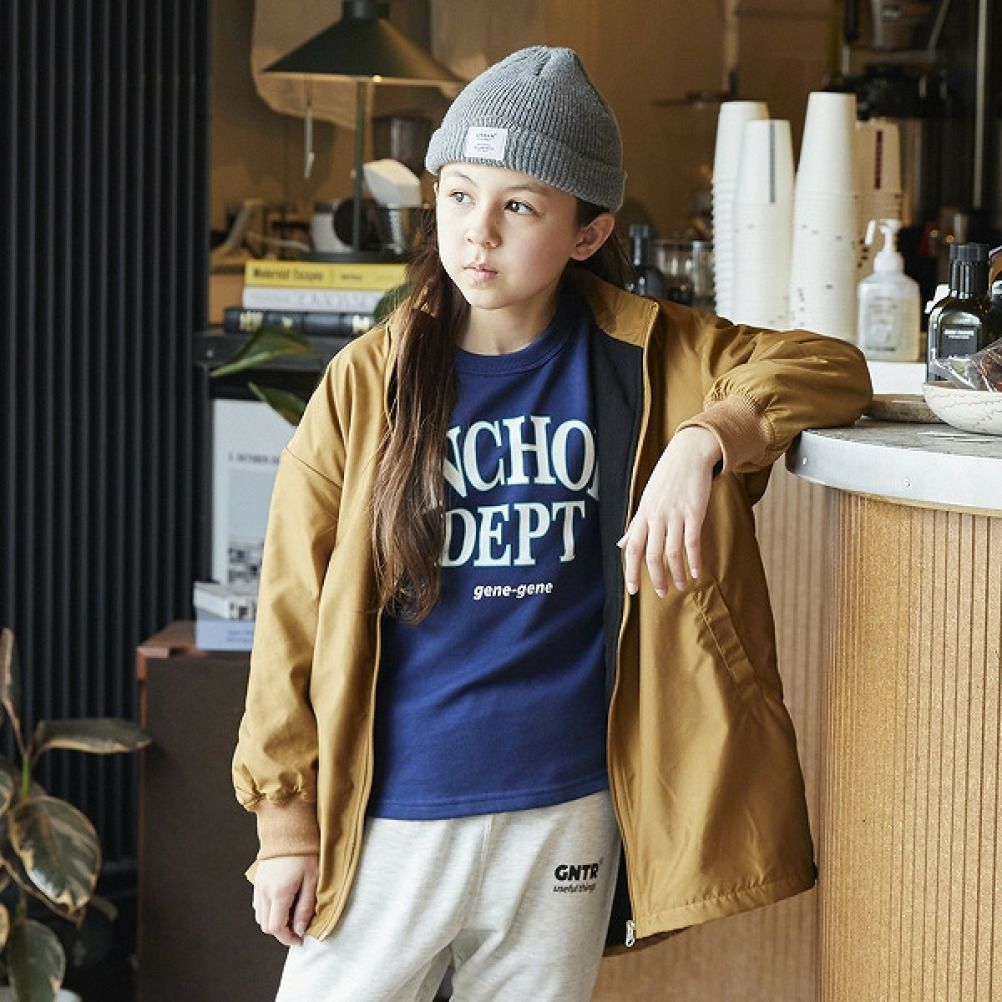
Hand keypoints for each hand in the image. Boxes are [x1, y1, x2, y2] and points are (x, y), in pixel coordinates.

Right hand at [253, 854, 318, 946]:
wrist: (288, 829)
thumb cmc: (304, 852)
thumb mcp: (312, 880)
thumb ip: (305, 907)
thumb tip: (300, 930)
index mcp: (278, 893)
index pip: (276, 928)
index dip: (288, 938)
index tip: (300, 939)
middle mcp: (264, 892)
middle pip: (266, 926)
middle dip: (282, 931)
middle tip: (298, 926)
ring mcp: (258, 887)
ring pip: (260, 917)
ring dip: (275, 921)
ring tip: (292, 913)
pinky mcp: (258, 881)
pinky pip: (259, 905)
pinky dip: (269, 911)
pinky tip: (284, 903)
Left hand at [617, 426, 721, 594]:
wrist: (688, 454)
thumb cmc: (666, 479)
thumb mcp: (646, 500)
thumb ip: (635, 525)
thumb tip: (620, 545)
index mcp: (643, 515)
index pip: (632, 549)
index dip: (631, 571)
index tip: (633, 590)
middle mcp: (656, 516)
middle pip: (652, 555)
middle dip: (657, 578)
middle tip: (663, 593)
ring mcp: (675, 515)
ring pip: (673, 552)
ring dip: (677, 573)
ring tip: (681, 585)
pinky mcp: (694, 513)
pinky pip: (692, 542)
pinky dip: (694, 560)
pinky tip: (696, 572)